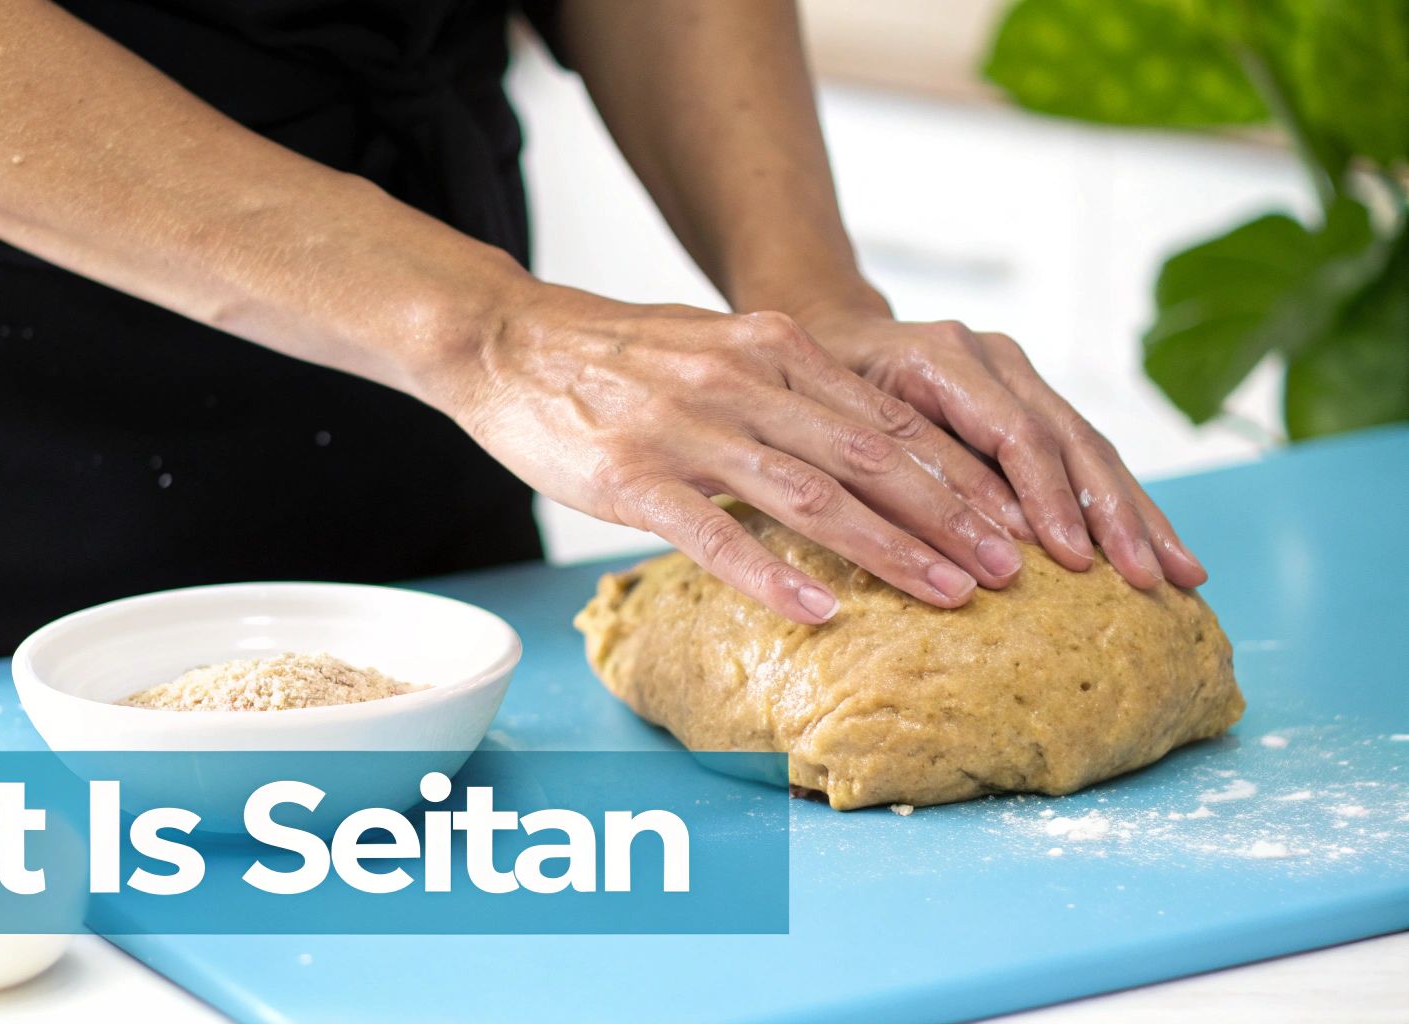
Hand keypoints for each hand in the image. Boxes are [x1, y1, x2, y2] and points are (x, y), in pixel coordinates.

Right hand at [437, 284, 1041, 624]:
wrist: (508, 339)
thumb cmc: (619, 355)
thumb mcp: (719, 345)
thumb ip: (790, 387)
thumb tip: (871, 444)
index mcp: (774, 346)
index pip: (888, 418)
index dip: (959, 474)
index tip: (1014, 521)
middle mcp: (742, 379)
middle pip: (870, 456)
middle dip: (952, 516)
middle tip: (1012, 569)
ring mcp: (686, 427)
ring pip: (811, 493)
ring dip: (891, 548)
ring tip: (951, 594)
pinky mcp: (631, 475)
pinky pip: (714, 532)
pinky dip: (773, 574)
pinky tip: (822, 610)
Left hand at [796, 307, 1206, 589]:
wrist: (827, 331)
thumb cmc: (818, 388)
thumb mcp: (837, 426)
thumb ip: (900, 472)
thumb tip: (974, 542)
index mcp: (945, 356)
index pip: (1015, 434)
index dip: (1048, 499)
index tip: (1076, 560)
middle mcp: (994, 357)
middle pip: (1073, 440)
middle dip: (1117, 515)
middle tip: (1152, 578)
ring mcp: (1018, 372)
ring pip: (1091, 447)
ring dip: (1138, 514)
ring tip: (1183, 573)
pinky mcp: (1029, 395)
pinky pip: (1083, 452)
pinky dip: (1119, 502)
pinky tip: (1155, 545)